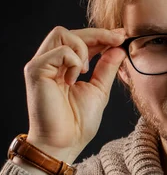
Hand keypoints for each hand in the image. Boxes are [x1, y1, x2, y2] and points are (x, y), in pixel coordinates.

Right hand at [23, 26, 125, 163]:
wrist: (64, 143)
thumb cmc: (78, 122)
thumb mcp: (99, 90)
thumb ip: (107, 68)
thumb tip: (119, 48)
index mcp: (63, 67)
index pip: (80, 40)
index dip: (102, 35)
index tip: (122, 35)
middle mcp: (49, 62)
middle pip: (70, 31)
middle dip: (98, 34)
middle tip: (118, 39)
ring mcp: (41, 65)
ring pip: (62, 34)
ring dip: (83, 47)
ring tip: (88, 71)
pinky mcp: (36, 70)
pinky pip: (60, 51)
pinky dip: (75, 62)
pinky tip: (75, 79)